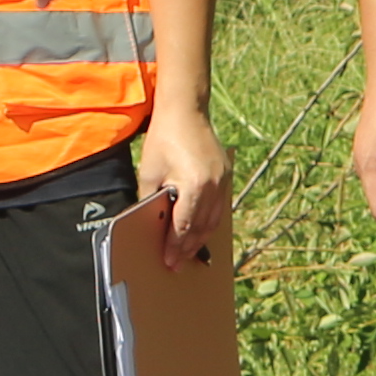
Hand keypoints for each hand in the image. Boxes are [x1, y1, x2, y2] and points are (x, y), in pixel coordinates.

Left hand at [137, 108, 233, 269]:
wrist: (186, 111)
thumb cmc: (164, 138)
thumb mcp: (150, 172)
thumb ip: (152, 201)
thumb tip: (152, 224)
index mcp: (194, 185)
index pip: (184, 225)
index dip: (176, 247)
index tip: (169, 261)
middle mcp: (213, 185)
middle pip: (202, 227)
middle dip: (189, 248)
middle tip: (178, 264)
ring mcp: (223, 180)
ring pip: (214, 220)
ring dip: (201, 238)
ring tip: (189, 252)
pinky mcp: (225, 175)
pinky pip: (219, 207)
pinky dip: (209, 222)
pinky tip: (199, 230)